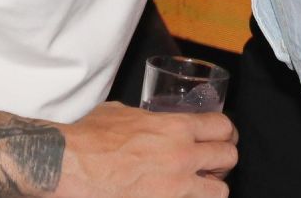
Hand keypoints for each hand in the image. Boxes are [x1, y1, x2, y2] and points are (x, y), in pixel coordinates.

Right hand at [53, 102, 236, 197]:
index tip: (223, 138)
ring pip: (220, 191)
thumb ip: (147, 118)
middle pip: (229, 157)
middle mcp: (182, 156)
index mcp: (175, 127)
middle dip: (224, 160)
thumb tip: (149, 120)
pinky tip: (178, 196)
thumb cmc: (90, 138)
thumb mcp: (123, 112)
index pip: (223, 126)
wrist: (71, 165)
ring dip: (212, 188)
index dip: (226, 133)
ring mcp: (176, 187)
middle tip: (214, 164)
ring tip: (199, 186)